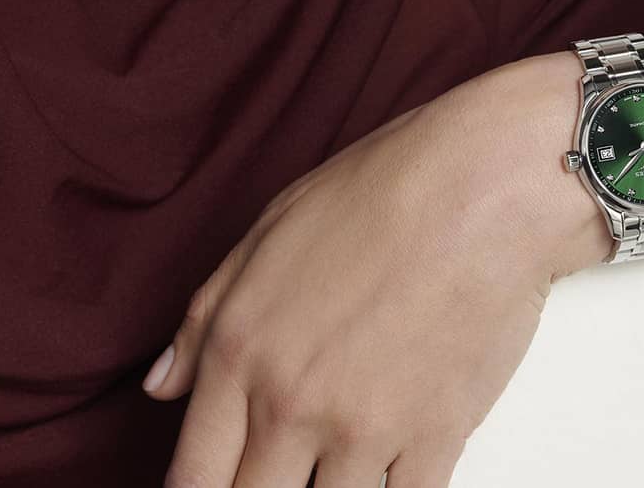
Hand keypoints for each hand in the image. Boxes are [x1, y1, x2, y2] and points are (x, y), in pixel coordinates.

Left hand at [145, 66, 561, 487]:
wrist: (482, 185)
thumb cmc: (381, 190)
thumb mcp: (269, 231)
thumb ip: (203, 318)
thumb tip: (160, 384)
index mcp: (238, 349)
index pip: (192, 478)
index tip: (221, 483)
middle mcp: (290, 401)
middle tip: (285, 466)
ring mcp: (362, 429)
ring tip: (341, 457)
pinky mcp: (432, 440)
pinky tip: (393, 463)